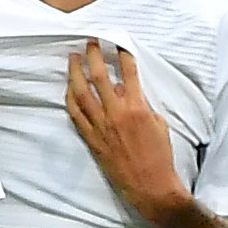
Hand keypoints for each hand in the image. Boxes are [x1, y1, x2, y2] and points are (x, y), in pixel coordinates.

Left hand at [65, 37, 184, 215]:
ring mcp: (101, 127)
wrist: (150, 185)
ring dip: (76, 73)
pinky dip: (71, 98)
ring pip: (82, 93)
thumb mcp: (158, 123)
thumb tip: (123, 89)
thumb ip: (141, 104)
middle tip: (91, 42)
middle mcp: (116, 114)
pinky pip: (76, 114)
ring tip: (73, 58)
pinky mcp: (91, 139)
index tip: (118, 41)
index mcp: (137, 107)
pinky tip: (68, 88)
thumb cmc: (159, 155)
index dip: (122, 53)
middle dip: (94, 56)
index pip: (128, 72)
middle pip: (100, 77)